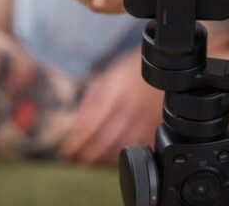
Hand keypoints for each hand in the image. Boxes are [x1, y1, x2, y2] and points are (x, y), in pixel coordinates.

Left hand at [58, 47, 162, 165]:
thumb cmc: (132, 72)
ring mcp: (143, 122)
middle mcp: (129, 109)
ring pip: (116, 150)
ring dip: (98, 159)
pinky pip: (133, 152)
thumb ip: (91, 102)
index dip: (75, 142)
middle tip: (72, 157)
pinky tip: (107, 158)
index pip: (89, 125)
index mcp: (115, 92)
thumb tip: (75, 127)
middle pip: (102, 142)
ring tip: (86, 159)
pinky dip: (118, 158)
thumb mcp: (108, 78)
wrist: (164, 70)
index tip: (65, 150)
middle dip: (84, 154)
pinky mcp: (153, 132)